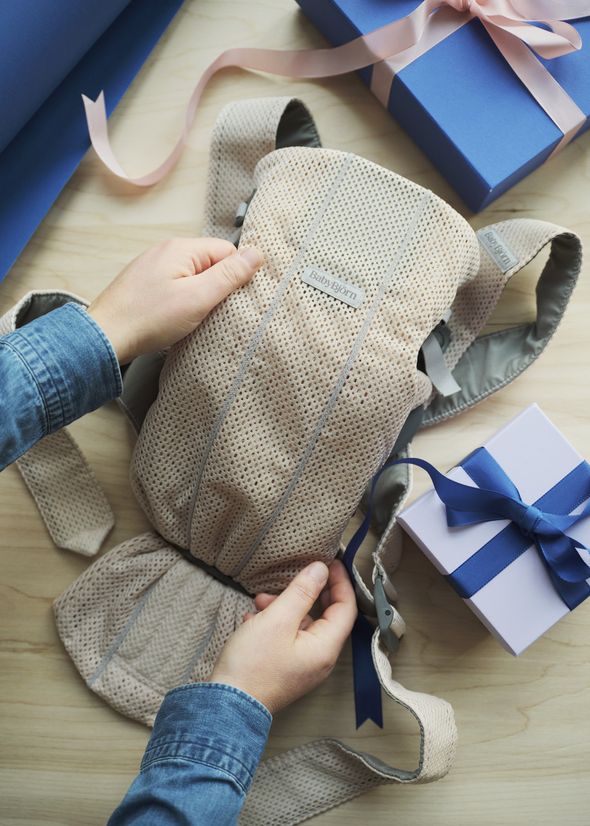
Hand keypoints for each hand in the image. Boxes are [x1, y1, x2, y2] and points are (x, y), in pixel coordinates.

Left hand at [87, 237, 262, 363]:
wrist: (105, 337)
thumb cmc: (149, 318)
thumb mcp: (198, 297)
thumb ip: (229, 275)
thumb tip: (256, 254)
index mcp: (182, 248)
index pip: (226, 251)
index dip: (235, 276)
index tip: (233, 299)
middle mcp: (166, 251)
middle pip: (209, 263)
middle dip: (217, 286)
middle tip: (213, 311)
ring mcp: (153, 267)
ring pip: (193, 276)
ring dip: (200, 296)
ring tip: (195, 318)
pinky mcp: (145, 284)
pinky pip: (175, 286)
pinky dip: (182, 301)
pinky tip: (177, 318)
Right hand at [209, 559, 357, 714]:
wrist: (225, 708)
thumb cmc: (252, 665)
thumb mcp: (277, 619)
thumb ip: (302, 592)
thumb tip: (321, 570)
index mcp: (325, 648)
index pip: (346, 609)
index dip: (340, 582)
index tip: (330, 562)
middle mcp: (319, 659)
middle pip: (325, 616)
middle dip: (308, 592)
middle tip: (297, 574)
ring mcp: (302, 666)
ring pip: (302, 625)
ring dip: (285, 607)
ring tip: (260, 600)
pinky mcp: (284, 669)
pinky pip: (287, 638)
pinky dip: (275, 623)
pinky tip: (253, 618)